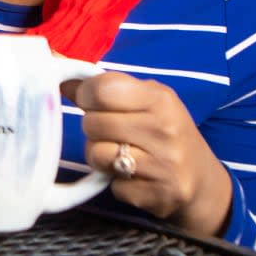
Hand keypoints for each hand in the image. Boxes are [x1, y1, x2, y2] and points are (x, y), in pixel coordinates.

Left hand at [59, 73, 232, 237]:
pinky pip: (112, 186)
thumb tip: (53, 60)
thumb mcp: (142, 100)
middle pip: (92, 123)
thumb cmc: (163, 132)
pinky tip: (134, 176)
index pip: (100, 89)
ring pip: (96, 155)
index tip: (92, 102)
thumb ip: (100, 85)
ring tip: (119, 153)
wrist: (201, 182)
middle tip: (112, 132)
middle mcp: (164, 129)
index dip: (86, 95)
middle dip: (93, 129)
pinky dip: (116, 182)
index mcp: (159, 98)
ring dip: (100, 156)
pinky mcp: (158, 195)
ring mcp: (164, 164)